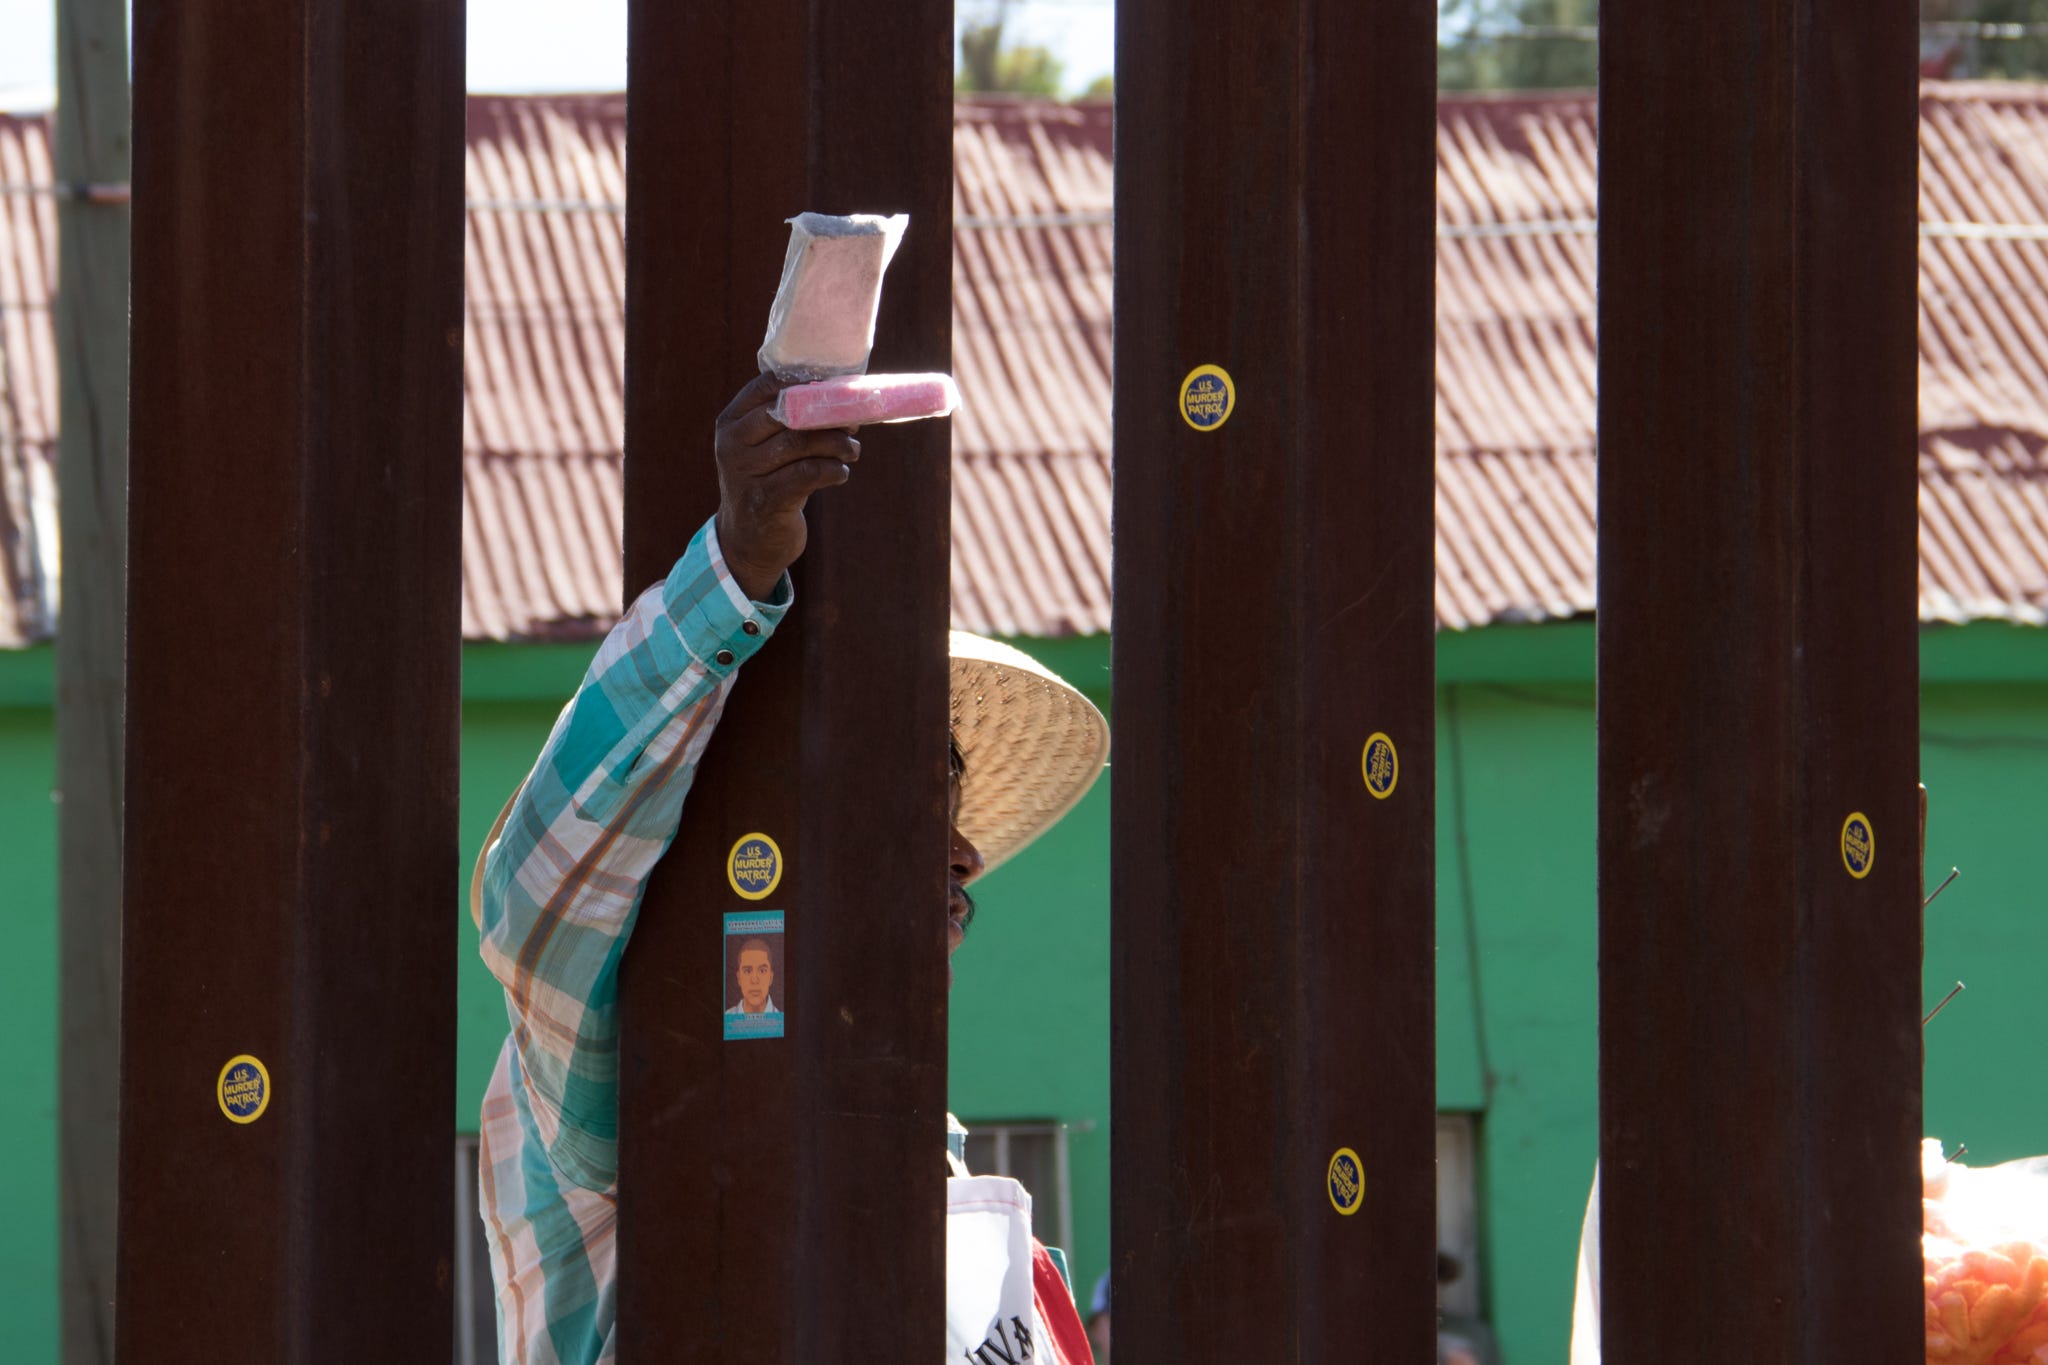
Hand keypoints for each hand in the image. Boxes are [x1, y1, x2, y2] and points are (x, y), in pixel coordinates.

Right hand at [712, 372, 859, 600]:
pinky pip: (808, 474)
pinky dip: (833, 469)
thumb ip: (788, 422)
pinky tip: (840, 472)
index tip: (834, 390)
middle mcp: (732, 445)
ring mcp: (745, 474)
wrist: (748, 540)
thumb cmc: (768, 483)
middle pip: (787, 414)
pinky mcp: (765, 501)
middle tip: (853, 422)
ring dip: (837, 443)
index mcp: (731, 423)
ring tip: (852, 449)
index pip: (766, 386)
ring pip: (801, 443)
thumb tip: (842, 395)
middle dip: (828, 414)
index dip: (804, 383)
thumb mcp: (765, 449)